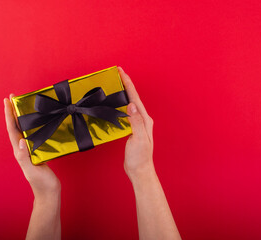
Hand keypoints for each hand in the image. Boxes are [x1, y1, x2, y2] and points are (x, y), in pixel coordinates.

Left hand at [4, 94, 60, 200]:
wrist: (49, 192)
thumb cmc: (42, 183)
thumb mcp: (33, 171)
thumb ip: (25, 157)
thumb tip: (20, 141)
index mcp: (19, 152)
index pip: (12, 130)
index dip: (9, 115)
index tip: (7, 102)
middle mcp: (22, 149)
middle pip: (15, 127)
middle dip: (12, 112)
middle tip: (13, 97)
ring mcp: (29, 150)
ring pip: (23, 129)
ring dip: (21, 116)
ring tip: (22, 105)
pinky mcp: (38, 151)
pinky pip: (32, 134)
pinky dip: (32, 125)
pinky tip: (36, 121)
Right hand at [118, 67, 154, 182]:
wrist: (139, 170)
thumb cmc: (140, 157)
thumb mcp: (138, 139)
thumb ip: (136, 122)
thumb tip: (132, 105)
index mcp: (145, 120)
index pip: (135, 98)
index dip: (128, 84)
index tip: (121, 72)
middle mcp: (142, 119)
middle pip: (133, 98)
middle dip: (126, 84)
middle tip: (118, 73)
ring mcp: (137, 124)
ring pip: (130, 104)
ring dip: (124, 93)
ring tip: (116, 83)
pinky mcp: (132, 129)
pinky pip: (126, 112)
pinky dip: (120, 105)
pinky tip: (115, 104)